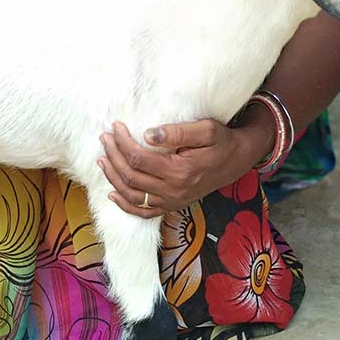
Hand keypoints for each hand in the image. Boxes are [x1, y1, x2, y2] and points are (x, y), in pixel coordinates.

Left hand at [98, 119, 259, 216]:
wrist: (237, 161)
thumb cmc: (221, 142)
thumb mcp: (206, 129)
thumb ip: (177, 131)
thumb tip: (148, 135)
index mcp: (180, 171)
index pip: (139, 158)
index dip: (122, 142)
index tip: (116, 127)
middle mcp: (173, 191)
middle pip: (131, 176)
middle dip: (113, 155)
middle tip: (105, 138)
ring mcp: (172, 201)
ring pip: (132, 195)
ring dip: (113, 177)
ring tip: (102, 159)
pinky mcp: (172, 206)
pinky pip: (144, 212)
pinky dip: (125, 205)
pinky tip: (113, 194)